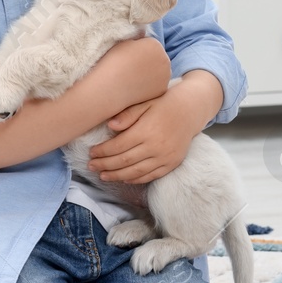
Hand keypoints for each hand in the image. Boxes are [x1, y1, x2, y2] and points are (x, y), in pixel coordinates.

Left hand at [87, 72, 220, 184]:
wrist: (190, 110)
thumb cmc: (163, 103)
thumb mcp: (144, 103)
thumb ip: (127, 115)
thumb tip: (110, 126)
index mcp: (146, 130)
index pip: (118, 146)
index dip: (103, 152)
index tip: (91, 153)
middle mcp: (156, 146)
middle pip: (124, 161)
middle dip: (105, 165)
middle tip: (91, 166)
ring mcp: (165, 157)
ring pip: (136, 172)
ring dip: (117, 176)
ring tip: (103, 176)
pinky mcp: (171, 164)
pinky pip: (150, 176)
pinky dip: (135, 179)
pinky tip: (124, 178)